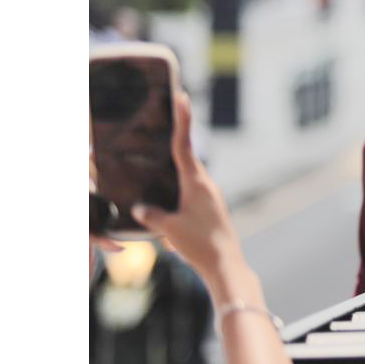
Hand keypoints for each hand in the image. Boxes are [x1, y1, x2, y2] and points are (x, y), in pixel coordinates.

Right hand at [128, 92, 243, 281]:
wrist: (225, 266)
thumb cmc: (199, 245)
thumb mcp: (169, 228)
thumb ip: (151, 215)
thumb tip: (139, 207)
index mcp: (197, 182)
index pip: (185, 145)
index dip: (182, 120)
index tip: (182, 97)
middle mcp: (206, 185)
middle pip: (187, 155)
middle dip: (177, 136)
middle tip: (167, 115)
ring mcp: (210, 196)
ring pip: (188, 174)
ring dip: (176, 164)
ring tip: (159, 153)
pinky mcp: (209, 209)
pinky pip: (190, 190)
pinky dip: (178, 185)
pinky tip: (167, 192)